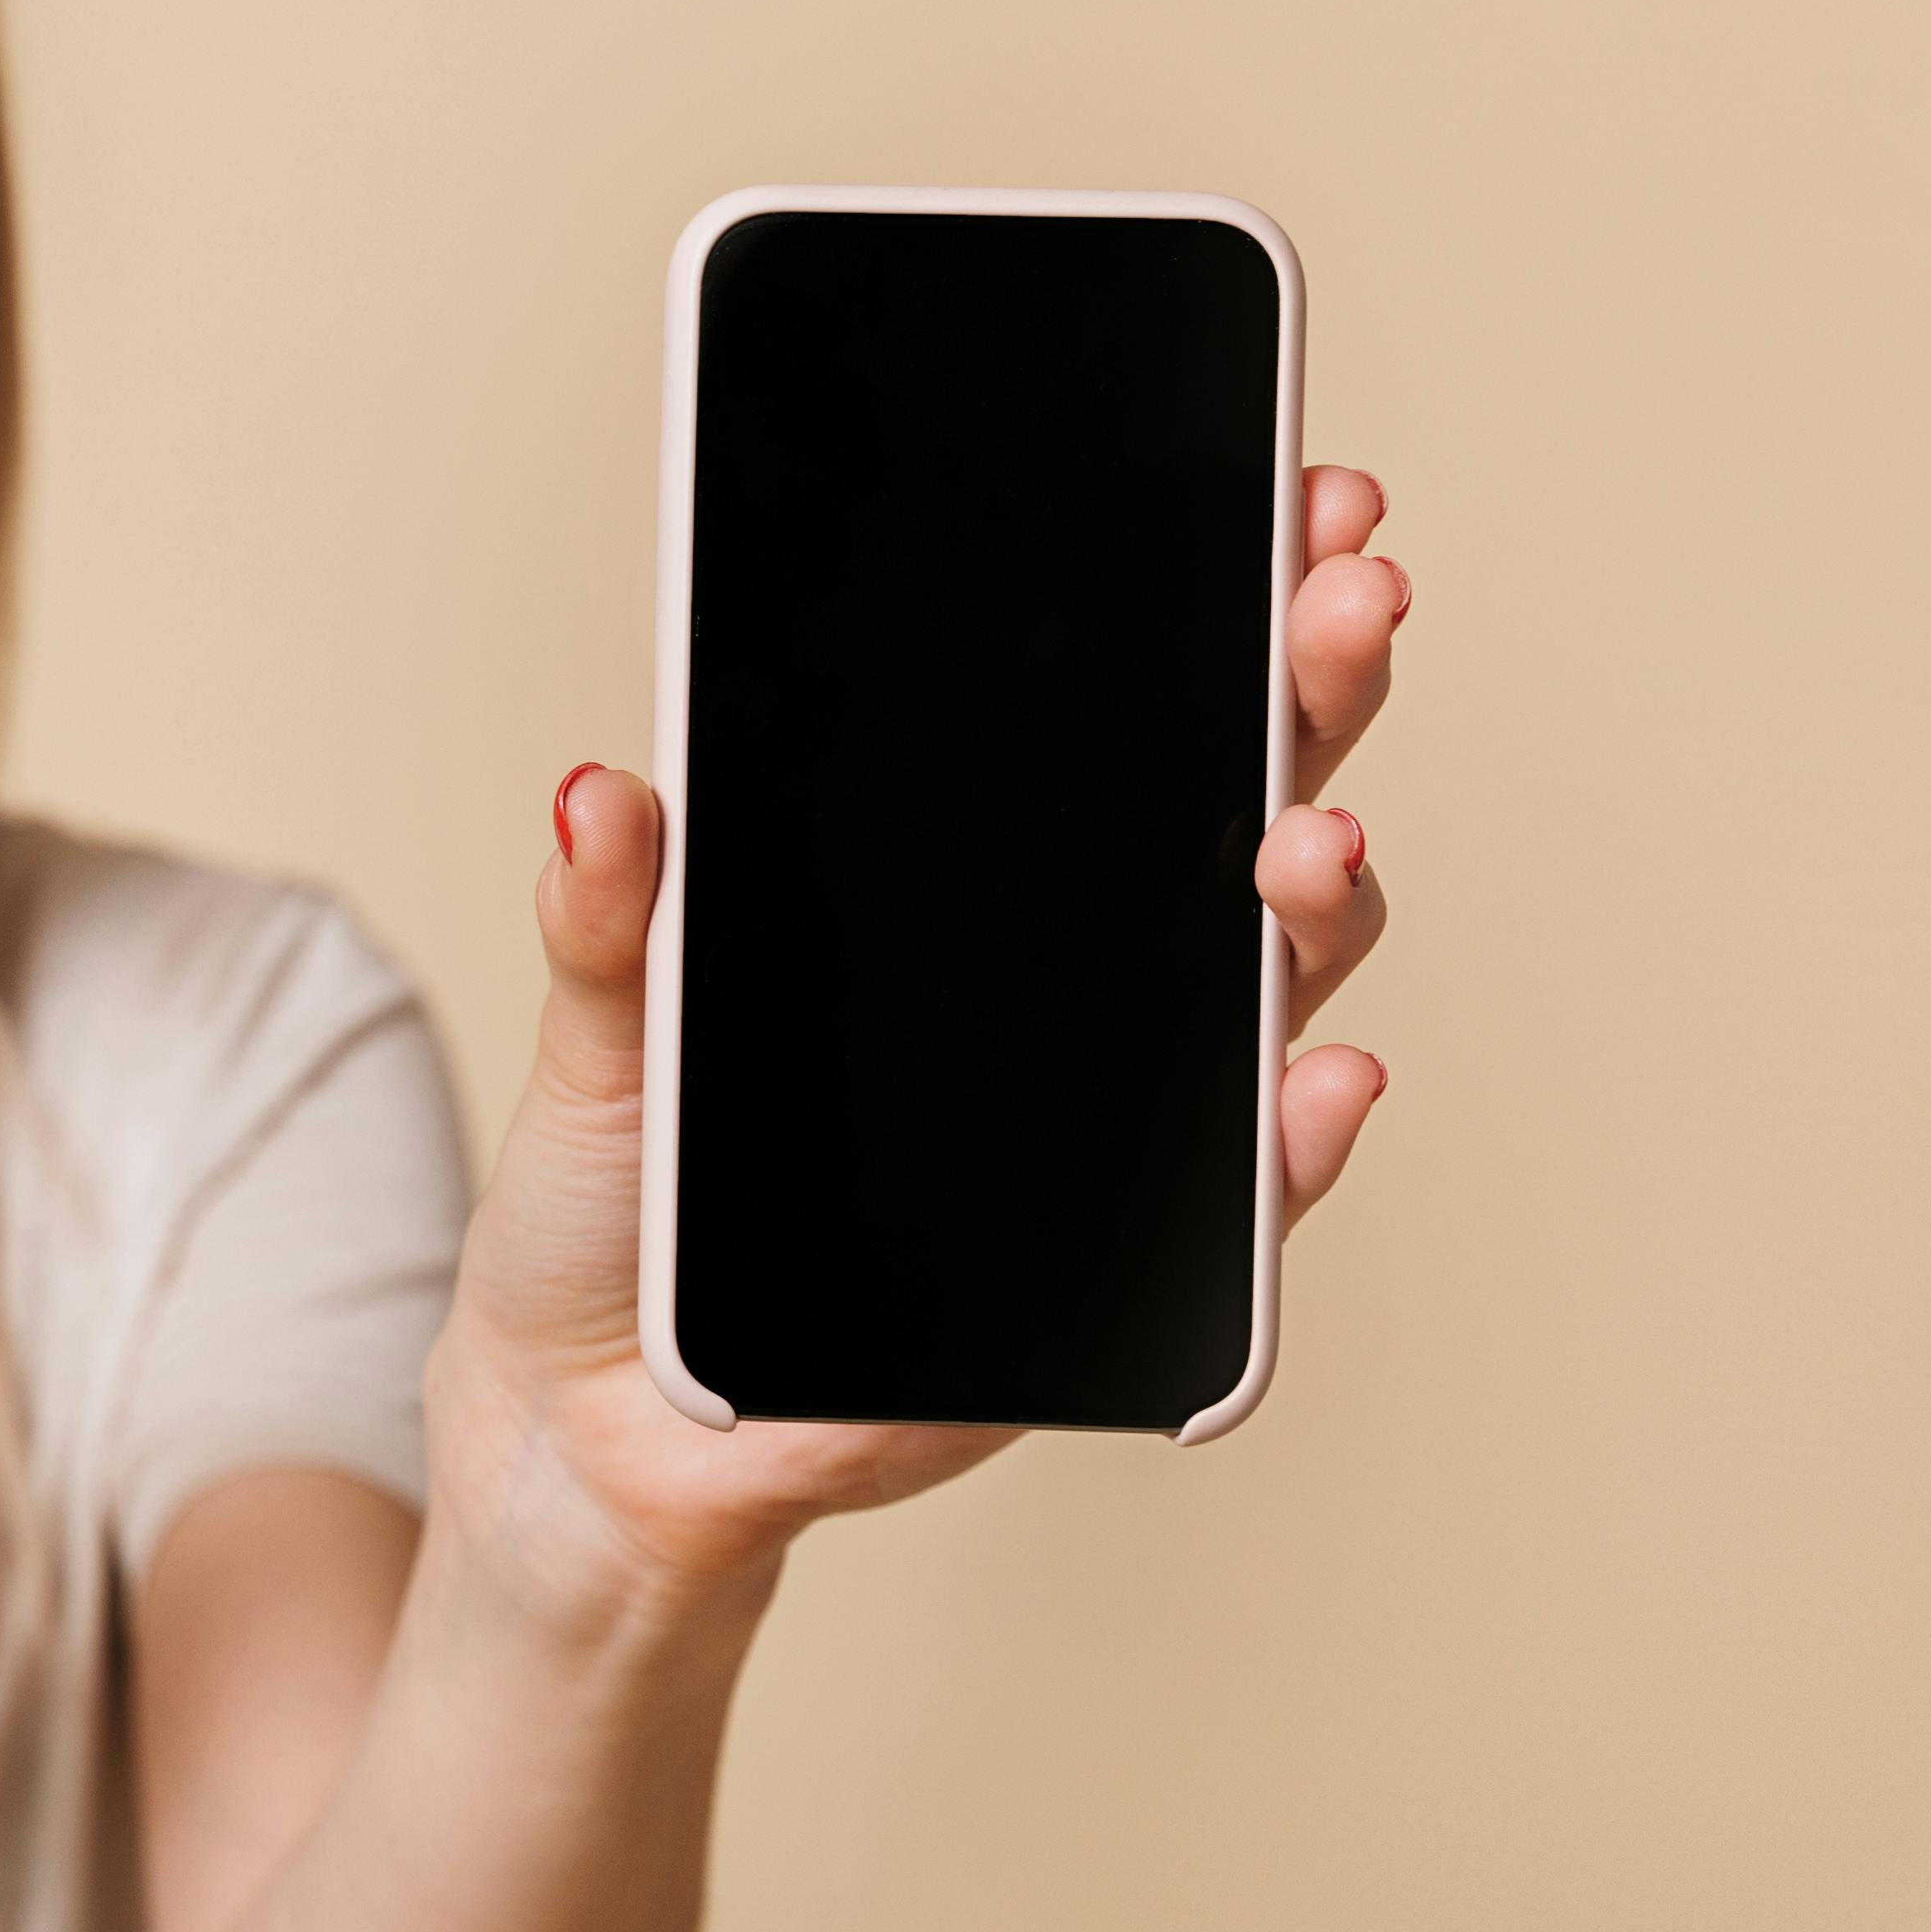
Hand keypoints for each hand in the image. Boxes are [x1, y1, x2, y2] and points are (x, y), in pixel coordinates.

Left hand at [426, 468, 1411, 1638]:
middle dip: (1306, 704)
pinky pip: (1233, 1215)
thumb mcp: (597, 1040)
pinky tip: (1320, 1078)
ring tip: (1308, 840)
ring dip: (1310, 909)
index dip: (1225, 616)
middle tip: (1343, 607)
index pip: (1124, 731)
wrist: (587, 1429)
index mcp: (964, 910)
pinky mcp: (1100, 1290)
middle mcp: (1066, 1007)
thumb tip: (603, 788)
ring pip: (1261, 1001)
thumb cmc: (621, 1213)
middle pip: (1230, 824)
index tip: (1303, 502)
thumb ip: (613, 919)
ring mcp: (1102, 1141)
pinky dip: (1291, 1146)